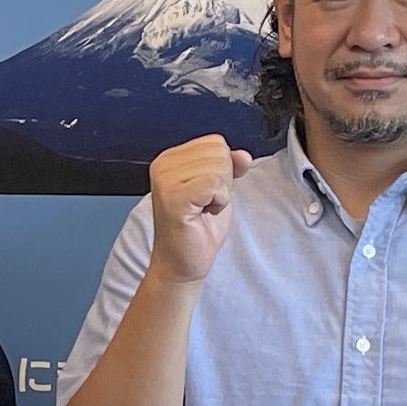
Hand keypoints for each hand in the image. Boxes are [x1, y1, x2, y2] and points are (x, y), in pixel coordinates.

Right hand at [146, 134, 252, 284]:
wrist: (182, 263)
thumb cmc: (196, 229)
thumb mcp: (219, 190)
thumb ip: (230, 167)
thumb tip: (243, 155)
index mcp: (170, 159)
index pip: (215, 142)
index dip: (223, 169)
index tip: (206, 192)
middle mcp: (163, 165)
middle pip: (219, 152)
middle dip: (223, 181)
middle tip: (205, 203)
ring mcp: (165, 181)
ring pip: (219, 167)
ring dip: (220, 193)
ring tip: (203, 209)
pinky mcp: (174, 198)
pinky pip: (214, 184)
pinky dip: (218, 201)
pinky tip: (204, 213)